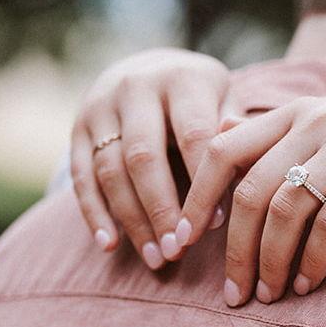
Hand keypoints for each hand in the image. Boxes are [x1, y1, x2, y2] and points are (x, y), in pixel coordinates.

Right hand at [70, 49, 230, 264]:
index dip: (205, 183)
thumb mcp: (226, 103)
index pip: (193, 136)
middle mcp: (136, 87)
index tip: (216, 227)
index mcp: (183, 80)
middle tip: (178, 252)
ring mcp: (101, 107)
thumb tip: (247, 167)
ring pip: (110, 170)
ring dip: (132, 220)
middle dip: (161, 209)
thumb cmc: (202, 100)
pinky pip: (80, 176)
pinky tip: (111, 245)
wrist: (148, 68)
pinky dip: (94, 214)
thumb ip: (236, 134)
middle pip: (144, 156)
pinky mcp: (78, 127)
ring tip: (156, 258)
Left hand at [174, 93, 325, 305]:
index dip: (195, 198)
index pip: (220, 150)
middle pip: (248, 190)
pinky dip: (312, 260)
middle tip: (230, 293)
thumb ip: (288, 141)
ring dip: (269, 262)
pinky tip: (308, 284)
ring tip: (268, 297)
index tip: (185, 242)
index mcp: (297, 112)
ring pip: (285, 209)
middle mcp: (316, 120)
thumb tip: (223, 150)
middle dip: (232, 248)